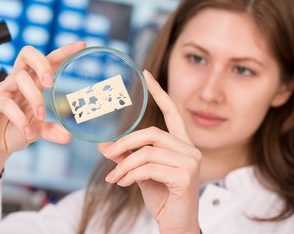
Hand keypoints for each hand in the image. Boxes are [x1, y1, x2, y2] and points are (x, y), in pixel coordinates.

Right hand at [0, 42, 85, 204]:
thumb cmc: (17, 131)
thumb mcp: (39, 131)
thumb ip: (51, 131)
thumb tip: (67, 136)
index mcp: (33, 83)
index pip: (48, 60)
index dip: (63, 52)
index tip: (81, 46)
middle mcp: (18, 82)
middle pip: (27, 54)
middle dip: (42, 64)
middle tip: (51, 83)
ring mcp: (3, 90)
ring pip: (19, 78)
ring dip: (34, 97)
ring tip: (41, 116)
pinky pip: (5, 102)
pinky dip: (19, 118)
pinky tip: (27, 131)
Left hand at [99, 70, 200, 232]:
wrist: (176, 224)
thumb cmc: (162, 196)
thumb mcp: (140, 172)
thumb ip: (128, 156)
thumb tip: (103, 146)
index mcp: (181, 144)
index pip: (172, 112)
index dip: (159, 93)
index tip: (146, 74)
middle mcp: (190, 149)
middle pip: (152, 133)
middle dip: (125, 143)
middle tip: (107, 154)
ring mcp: (190, 162)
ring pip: (147, 152)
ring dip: (124, 165)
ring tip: (113, 178)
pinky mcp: (186, 176)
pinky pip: (149, 168)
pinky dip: (130, 175)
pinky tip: (123, 184)